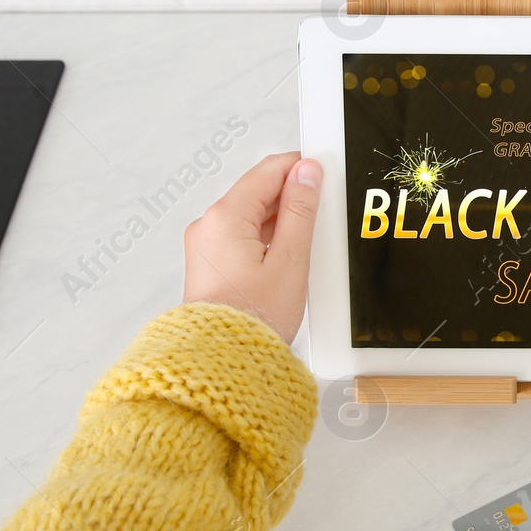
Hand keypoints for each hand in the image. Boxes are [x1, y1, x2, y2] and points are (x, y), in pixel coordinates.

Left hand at [183, 152, 321, 341]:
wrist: (223, 362)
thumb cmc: (254, 319)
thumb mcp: (290, 260)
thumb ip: (300, 210)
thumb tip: (307, 173)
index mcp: (225, 217)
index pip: (267, 171)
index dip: (300, 168)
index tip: (325, 173)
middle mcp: (208, 226)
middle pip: (258, 192)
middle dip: (291, 198)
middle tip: (322, 216)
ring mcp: (205, 245)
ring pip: (251, 216)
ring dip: (280, 222)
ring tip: (306, 246)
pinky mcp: (210, 263)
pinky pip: (241, 237)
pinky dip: (266, 240)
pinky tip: (286, 259)